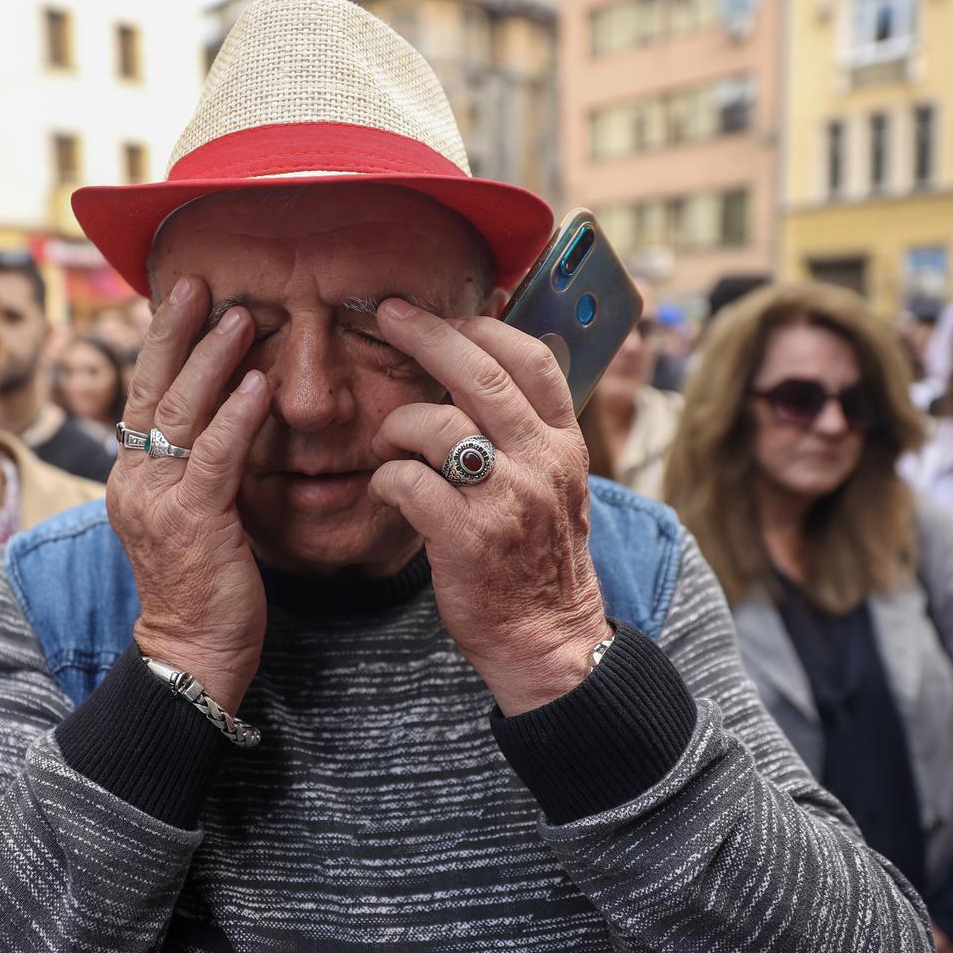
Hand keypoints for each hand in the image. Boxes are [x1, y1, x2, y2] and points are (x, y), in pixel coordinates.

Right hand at [106, 275, 272, 712]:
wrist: (190, 653)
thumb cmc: (202, 588)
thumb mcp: (192, 517)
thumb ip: (199, 469)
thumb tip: (228, 422)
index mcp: (132, 478)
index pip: (144, 397)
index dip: (161, 345)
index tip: (180, 300)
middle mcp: (135, 480)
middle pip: (151, 389)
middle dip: (174, 330)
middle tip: (197, 282)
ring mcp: (159, 499)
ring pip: (181, 412)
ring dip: (213, 358)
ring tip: (240, 315)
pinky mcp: (193, 519)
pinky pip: (214, 454)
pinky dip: (236, 416)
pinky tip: (260, 385)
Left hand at [368, 300, 612, 716]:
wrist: (549, 639)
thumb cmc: (538, 560)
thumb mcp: (555, 486)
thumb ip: (528, 433)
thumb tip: (483, 370)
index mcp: (564, 445)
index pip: (533, 361)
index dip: (485, 328)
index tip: (449, 314)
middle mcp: (542, 464)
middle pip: (480, 376)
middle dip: (428, 336)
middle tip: (389, 315)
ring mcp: (507, 501)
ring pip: (437, 427)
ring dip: (398, 426)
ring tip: (388, 442)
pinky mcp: (469, 538)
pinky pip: (410, 482)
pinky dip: (387, 479)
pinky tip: (387, 489)